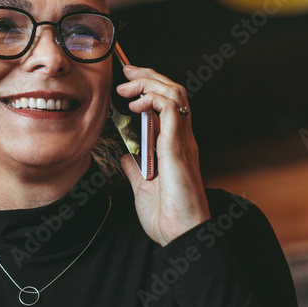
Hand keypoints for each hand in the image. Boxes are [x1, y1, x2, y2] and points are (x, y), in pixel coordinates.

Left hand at [115, 64, 210, 246]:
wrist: (181, 234)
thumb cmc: (167, 215)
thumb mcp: (143, 186)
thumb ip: (136, 168)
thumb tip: (125, 154)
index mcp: (175, 145)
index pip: (168, 103)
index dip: (149, 86)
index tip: (127, 81)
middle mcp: (182, 138)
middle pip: (173, 91)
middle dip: (148, 75)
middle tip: (125, 72)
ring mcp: (182, 140)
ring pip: (174, 93)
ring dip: (149, 82)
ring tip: (127, 87)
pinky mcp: (177, 146)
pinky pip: (170, 109)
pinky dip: (152, 99)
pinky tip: (135, 105)